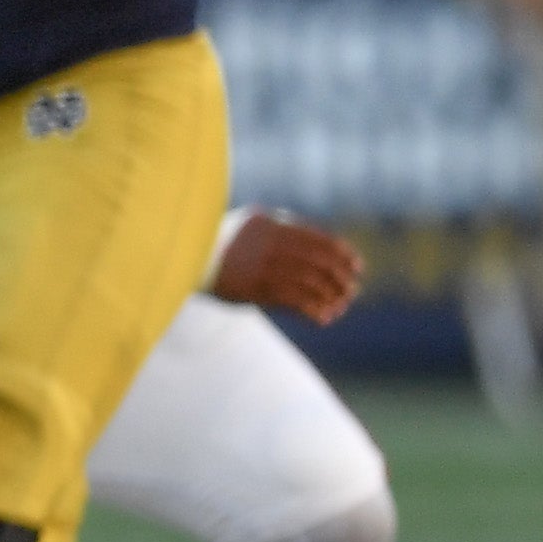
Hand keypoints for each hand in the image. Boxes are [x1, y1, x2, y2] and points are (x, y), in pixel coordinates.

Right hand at [211, 210, 362, 321]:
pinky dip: (313, 310)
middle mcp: (271, 243)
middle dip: (340, 279)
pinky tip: (323, 318)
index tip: (357, 267)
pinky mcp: (255, 288)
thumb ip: (282, 229)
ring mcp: (263, 265)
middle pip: (319, 262)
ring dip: (330, 297)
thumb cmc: (222, 241)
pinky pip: (293, 301)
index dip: (343, 254)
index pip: (320, 240)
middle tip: (351, 291)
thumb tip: (319, 244)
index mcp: (274, 225)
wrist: (185, 257)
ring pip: (310, 283)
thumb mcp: (252, 223)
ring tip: (339, 307)